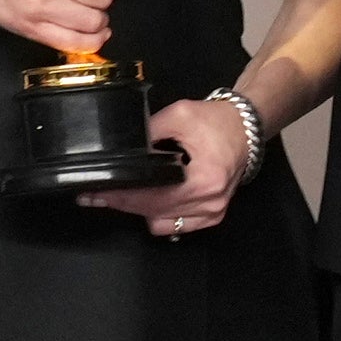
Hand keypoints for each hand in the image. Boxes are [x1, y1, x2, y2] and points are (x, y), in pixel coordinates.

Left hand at [86, 97, 252, 235]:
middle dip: (121, 202)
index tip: (94, 192)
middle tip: (94, 195)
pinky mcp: (212, 216)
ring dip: (139, 210)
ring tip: (121, 193)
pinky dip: (158, 216)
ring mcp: (212, 213)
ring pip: (161, 222)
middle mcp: (209, 202)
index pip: (151, 195)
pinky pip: (175, 226)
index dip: (119, 194)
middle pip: (152, 212)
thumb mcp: (179, 114)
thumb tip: (122, 147)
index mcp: (204, 178)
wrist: (246, 129)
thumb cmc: (216, 121)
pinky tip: (147, 202)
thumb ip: (149, 130)